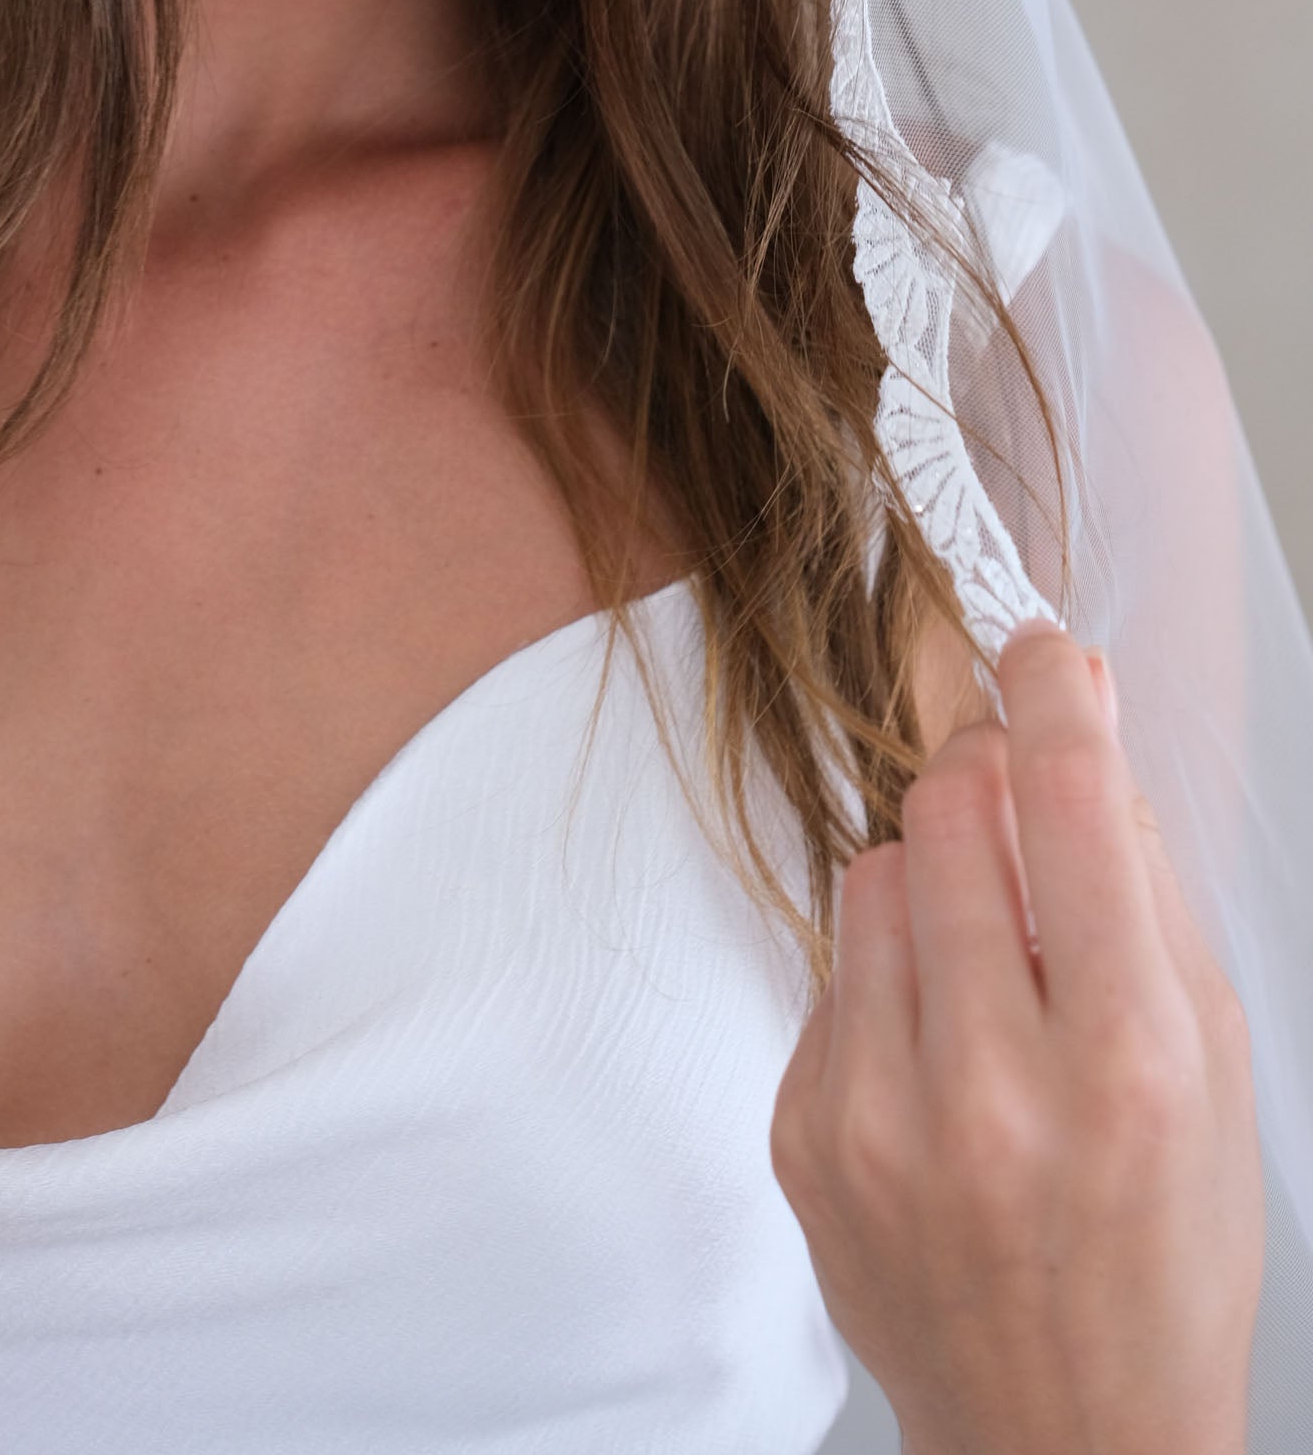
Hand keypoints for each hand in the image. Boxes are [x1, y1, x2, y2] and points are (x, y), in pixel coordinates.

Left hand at [770, 623, 1261, 1454]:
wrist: (1065, 1437)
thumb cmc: (1161, 1252)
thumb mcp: (1215, 1072)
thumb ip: (1147, 895)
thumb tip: (1084, 732)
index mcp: (1126, 1066)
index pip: (1070, 809)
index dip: (1050, 696)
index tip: (1035, 644)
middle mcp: (995, 1089)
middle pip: (948, 814)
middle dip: (986, 781)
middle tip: (1015, 801)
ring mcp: (884, 1119)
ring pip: (874, 874)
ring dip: (931, 882)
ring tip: (986, 970)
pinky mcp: (805, 1137)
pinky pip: (831, 974)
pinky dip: (886, 983)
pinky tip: (939, 1059)